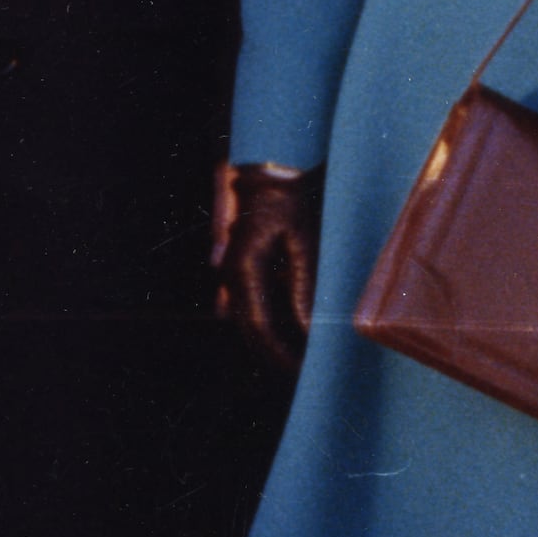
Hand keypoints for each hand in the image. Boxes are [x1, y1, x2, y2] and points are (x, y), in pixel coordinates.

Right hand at [214, 164, 321, 371]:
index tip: (305, 373)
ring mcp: (230, 267)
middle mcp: (229, 272)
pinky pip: (249, 300)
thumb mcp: (303, 241)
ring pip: (247, 317)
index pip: (259, 329)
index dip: (281, 357)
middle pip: (249, 328)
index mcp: (244, 268)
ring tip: (302, 356)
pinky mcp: (238, 262)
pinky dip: (268, 318)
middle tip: (306, 373)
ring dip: (272, 338)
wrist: (269, 163)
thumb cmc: (289, 197)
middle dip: (277, 354)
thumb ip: (302, 288)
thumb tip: (307, 331)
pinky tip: (290, 329)